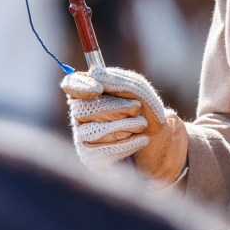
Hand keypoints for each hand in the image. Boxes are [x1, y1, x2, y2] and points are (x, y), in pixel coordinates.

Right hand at [61, 65, 187, 183]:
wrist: (158, 139)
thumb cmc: (146, 110)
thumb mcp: (140, 91)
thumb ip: (119, 81)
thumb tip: (94, 72)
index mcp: (90, 92)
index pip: (70, 84)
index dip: (80, 86)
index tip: (98, 89)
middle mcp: (81, 114)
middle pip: (82, 109)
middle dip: (114, 108)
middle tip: (136, 108)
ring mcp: (83, 136)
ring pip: (93, 131)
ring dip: (124, 126)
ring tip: (142, 125)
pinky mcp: (91, 156)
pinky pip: (101, 151)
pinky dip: (125, 144)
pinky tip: (141, 140)